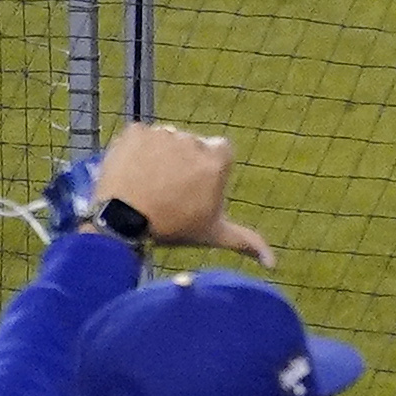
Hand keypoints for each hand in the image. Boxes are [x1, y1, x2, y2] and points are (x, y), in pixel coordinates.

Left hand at [88, 121, 272, 261]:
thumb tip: (273, 264)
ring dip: (160, 153)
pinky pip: (140, 136)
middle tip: (170, 188)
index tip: (198, 184)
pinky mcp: (135, 131)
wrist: (123, 220)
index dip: (209, 166)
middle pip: (192, 144)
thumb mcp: (213, 234)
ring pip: (166, 139)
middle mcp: (192, 140)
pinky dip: (137, 149)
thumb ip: (247, 242)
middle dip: (184, 160)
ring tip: (149, 181)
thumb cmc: (173, 228)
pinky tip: (134, 171)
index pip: (221, 150)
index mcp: (216, 160)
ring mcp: (162, 133)